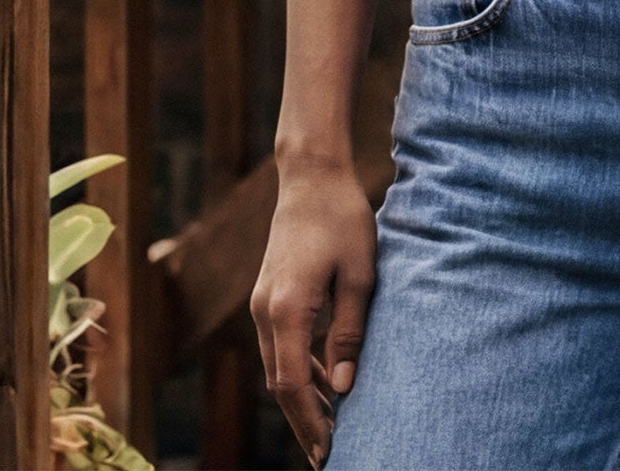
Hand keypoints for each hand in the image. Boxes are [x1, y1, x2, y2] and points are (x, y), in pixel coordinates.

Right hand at [251, 160, 375, 468]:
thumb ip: (348, 333)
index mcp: (286, 309)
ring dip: (300, 397)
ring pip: (277, 367)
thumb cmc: (343, 219)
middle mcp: (264, 312)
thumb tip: (344, 389)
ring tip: (332, 426)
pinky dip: (297, 369)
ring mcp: (260, 303)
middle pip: (280, 384)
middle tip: (330, 452)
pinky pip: (278, 345)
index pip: (293, 385)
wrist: (312, 176)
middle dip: (303, 420)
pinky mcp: (266, 295)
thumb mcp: (359, 275)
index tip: (329, 452)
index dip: (311, 422)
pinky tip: (324, 382)